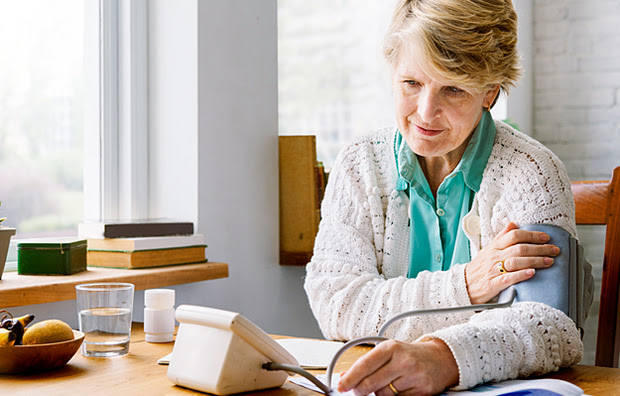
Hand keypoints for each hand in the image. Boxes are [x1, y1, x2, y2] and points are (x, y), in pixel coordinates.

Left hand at [337, 339, 457, 395]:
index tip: (341, 386)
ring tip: (387, 383)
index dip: (350, 378)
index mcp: (390, 347)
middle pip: (371, 383)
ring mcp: (413, 376)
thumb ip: (367, 363)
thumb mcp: (388, 351)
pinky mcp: (422, 391)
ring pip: (383, 394)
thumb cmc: (409, 354)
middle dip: (360, 390)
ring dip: (379, 393)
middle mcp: (402, 360)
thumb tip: (344, 376)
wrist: (440, 358)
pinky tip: (398, 388)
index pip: (364, 365)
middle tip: (358, 390)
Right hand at [465, 222, 559, 303]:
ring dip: (535, 261)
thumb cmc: (479, 267)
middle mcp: (494, 256)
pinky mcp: (493, 284)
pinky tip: (532, 273)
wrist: (464, 285)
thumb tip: (513, 224)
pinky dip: (521, 275)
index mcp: (494, 247)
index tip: (546, 237)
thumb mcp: (488, 249)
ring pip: (516, 262)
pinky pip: (508, 278)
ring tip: (549, 261)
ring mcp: (493, 270)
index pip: (514, 235)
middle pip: (519, 248)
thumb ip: (501, 237)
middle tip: (555, 250)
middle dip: (540, 248)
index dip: (531, 235)